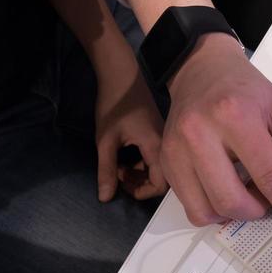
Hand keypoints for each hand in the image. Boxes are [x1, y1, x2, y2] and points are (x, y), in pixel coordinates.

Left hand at [95, 64, 167, 201]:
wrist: (121, 74)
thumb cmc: (114, 105)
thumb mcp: (105, 141)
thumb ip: (106, 170)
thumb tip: (105, 198)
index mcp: (157, 146)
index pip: (161, 184)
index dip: (142, 192)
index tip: (122, 186)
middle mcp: (166, 144)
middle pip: (162, 178)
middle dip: (139, 183)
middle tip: (117, 175)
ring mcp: (164, 137)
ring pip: (157, 167)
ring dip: (138, 172)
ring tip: (117, 166)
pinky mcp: (159, 132)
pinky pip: (155, 156)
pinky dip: (141, 162)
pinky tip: (124, 156)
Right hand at [163, 34, 271, 223]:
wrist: (202, 71)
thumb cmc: (246, 90)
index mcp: (235, 115)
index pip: (268, 174)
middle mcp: (200, 134)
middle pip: (232, 201)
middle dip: (258, 211)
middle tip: (268, 200)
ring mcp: (177, 150)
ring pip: (207, 211)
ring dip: (234, 214)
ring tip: (246, 195)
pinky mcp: (166, 162)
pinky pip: (191, 208)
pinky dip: (213, 210)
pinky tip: (225, 191)